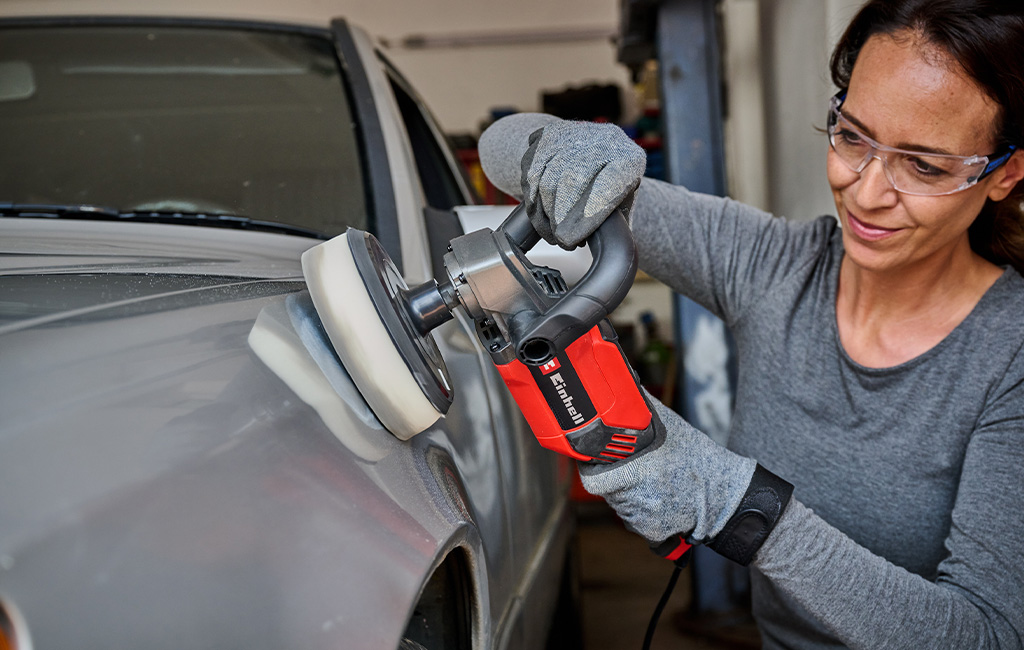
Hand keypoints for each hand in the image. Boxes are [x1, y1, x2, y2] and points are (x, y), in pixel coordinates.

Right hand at [521, 119, 645, 248]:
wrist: (596, 149)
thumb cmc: (612, 187)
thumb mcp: (624, 204)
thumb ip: (618, 222)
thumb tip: (608, 246)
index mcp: (630, 159)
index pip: (608, 186)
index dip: (588, 216)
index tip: (574, 240)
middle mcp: (604, 139)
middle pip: (573, 181)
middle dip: (562, 218)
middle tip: (562, 240)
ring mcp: (575, 133)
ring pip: (549, 178)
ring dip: (545, 212)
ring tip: (552, 233)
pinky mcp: (549, 135)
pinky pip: (532, 171)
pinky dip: (532, 198)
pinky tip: (538, 214)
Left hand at [578, 394, 756, 544]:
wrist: (722, 493)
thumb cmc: (694, 456)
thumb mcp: (666, 425)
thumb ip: (640, 407)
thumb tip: (620, 383)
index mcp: (634, 469)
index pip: (593, 478)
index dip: (593, 469)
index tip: (597, 461)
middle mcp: (635, 496)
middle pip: (606, 490)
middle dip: (613, 478)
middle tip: (632, 468)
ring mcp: (643, 516)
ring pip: (619, 505)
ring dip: (627, 495)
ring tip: (651, 482)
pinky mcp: (651, 531)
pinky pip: (633, 521)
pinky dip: (641, 512)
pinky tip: (658, 498)